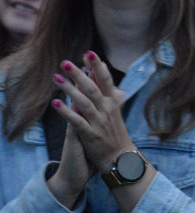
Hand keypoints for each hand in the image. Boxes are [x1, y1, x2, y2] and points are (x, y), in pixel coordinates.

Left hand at [49, 52, 132, 182]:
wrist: (121, 159)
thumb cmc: (115, 135)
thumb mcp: (115, 114)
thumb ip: (111, 97)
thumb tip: (110, 82)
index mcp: (112, 104)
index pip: (106, 81)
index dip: (97, 66)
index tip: (89, 53)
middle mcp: (106, 111)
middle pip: (92, 88)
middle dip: (79, 74)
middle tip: (65, 62)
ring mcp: (98, 123)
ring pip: (84, 102)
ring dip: (69, 89)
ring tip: (56, 78)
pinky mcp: (90, 135)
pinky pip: (77, 121)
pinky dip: (66, 112)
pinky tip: (55, 103)